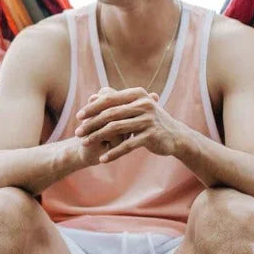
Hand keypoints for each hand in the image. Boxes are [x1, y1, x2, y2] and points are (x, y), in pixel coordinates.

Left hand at [73, 87, 188, 163]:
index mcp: (137, 94)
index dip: (92, 107)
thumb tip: (93, 95)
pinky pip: (127, 145)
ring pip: (115, 129)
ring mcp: (148, 120)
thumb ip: (117, 103)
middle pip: (110, 114)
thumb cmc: (151, 121)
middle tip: (77, 132)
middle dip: (91, 123)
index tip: (78, 116)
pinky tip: (102, 159)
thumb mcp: (137, 107)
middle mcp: (143, 104)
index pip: (109, 99)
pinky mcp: (151, 136)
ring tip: (84, 144)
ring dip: (97, 137)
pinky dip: (113, 153)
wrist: (176, 137)